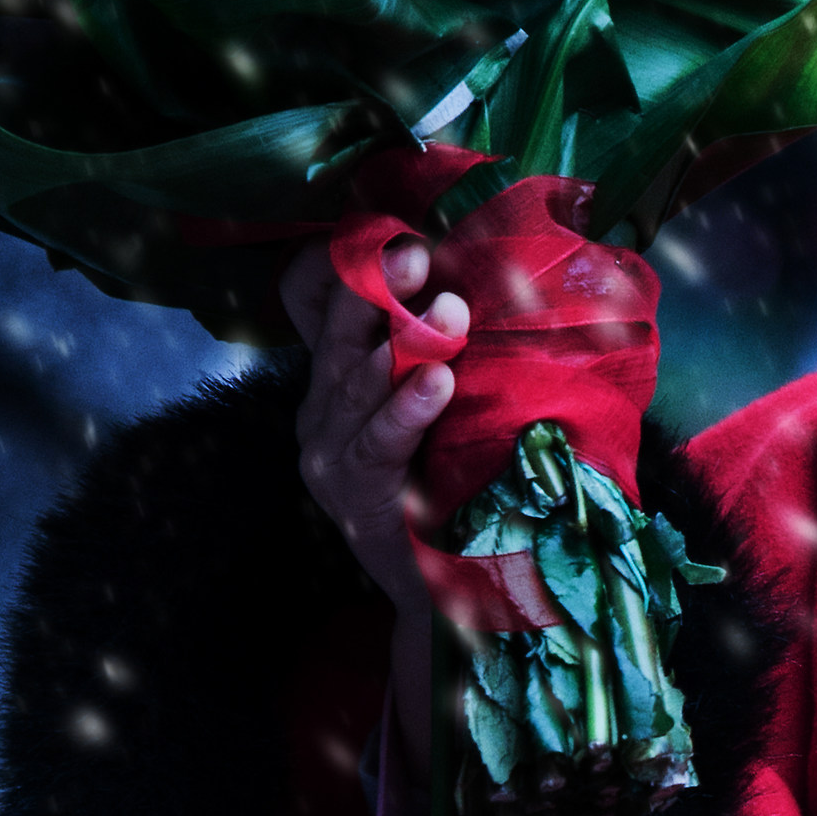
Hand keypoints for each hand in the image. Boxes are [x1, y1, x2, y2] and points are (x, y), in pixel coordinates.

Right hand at [282, 238, 469, 615]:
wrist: (447, 590)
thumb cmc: (456, 480)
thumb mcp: (449, 401)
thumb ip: (450, 348)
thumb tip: (492, 279)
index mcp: (341, 377)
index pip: (330, 304)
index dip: (356, 266)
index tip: (398, 225)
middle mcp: (324, 407)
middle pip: (343, 331)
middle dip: (378, 286)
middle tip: (416, 249)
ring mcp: (329, 451)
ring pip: (357, 381)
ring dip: (403, 340)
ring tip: (446, 308)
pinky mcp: (352, 493)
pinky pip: (377, 442)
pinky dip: (405, 410)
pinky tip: (435, 382)